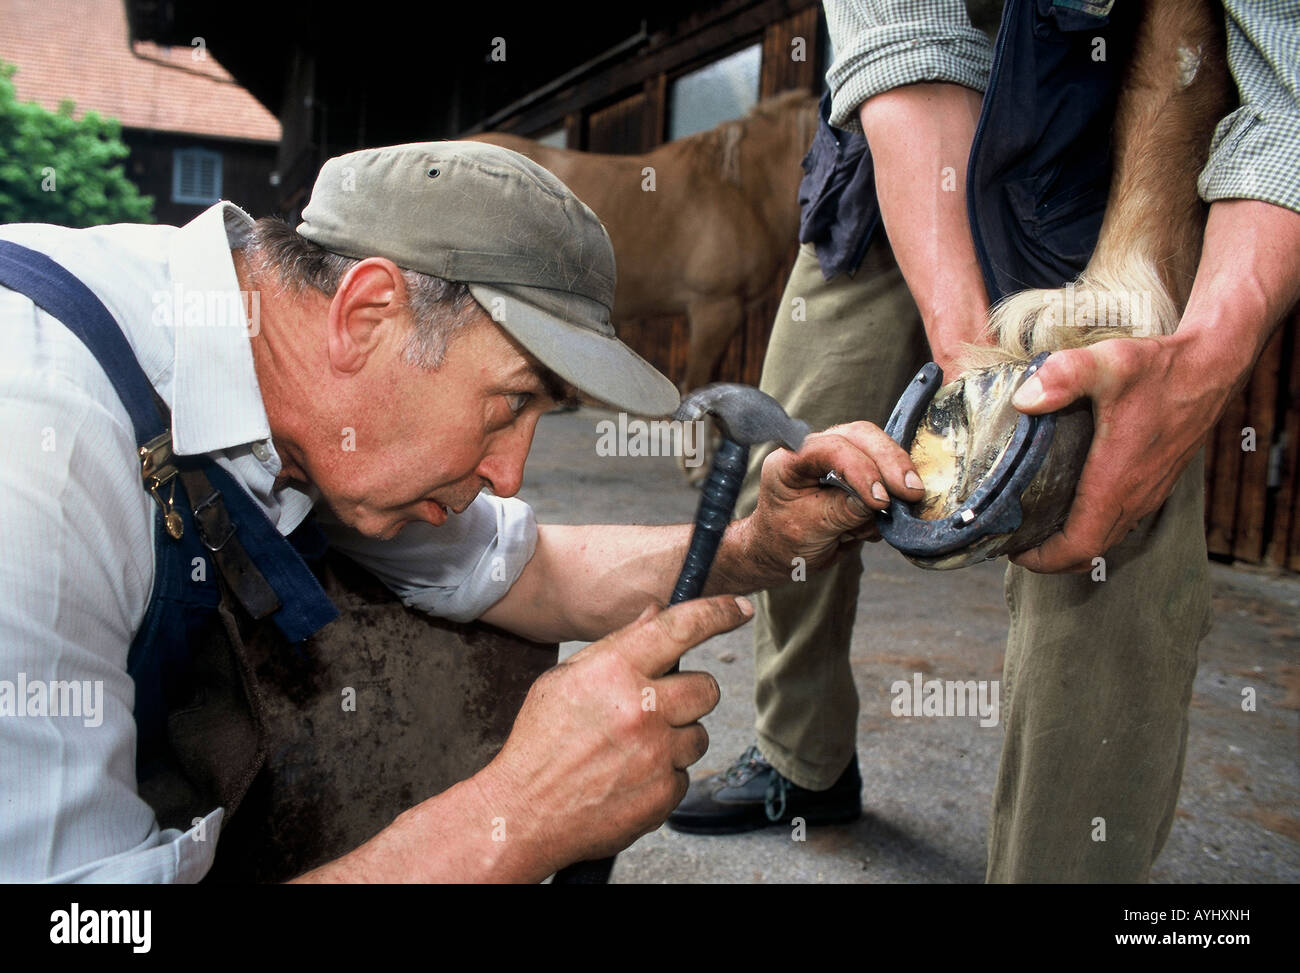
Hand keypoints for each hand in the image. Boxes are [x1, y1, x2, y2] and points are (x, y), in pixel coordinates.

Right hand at [480, 594, 749, 874]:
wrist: (525, 814)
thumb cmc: (540, 743)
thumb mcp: (564, 680)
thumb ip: (616, 647)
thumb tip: (656, 615)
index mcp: (614, 671)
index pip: (680, 628)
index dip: (717, 612)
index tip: (738, 608)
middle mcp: (641, 709)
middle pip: (707, 688)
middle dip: (689, 693)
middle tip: (659, 705)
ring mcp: (656, 755)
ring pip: (698, 734)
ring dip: (675, 738)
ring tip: (630, 749)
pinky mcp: (664, 795)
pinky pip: (684, 774)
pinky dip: (663, 775)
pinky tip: (627, 778)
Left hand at [740, 421, 924, 573]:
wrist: (785, 554)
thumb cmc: (786, 540)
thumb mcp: (810, 529)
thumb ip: (842, 511)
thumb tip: (880, 500)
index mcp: (792, 459)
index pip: (830, 448)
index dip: (859, 469)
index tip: (879, 500)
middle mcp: (816, 450)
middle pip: (861, 436)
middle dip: (890, 462)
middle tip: (912, 491)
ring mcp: (840, 457)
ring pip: (878, 449)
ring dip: (894, 479)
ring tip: (897, 511)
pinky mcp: (859, 472)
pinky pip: (886, 473)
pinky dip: (893, 495)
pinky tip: (885, 521)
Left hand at [1008, 332, 1230, 572]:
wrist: (1212, 366)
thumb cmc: (1160, 369)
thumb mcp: (1108, 363)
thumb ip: (1063, 376)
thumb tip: (1023, 399)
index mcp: (1117, 482)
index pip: (1080, 546)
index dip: (1045, 559)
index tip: (1013, 552)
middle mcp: (1136, 496)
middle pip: (1090, 551)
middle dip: (1051, 557)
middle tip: (1014, 542)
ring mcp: (1149, 492)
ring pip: (1107, 537)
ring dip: (1071, 544)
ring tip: (1033, 528)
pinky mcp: (1156, 482)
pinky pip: (1120, 520)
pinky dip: (1091, 526)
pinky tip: (1068, 504)